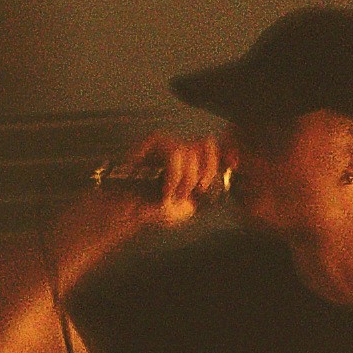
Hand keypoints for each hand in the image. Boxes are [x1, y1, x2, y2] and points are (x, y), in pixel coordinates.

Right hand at [70, 132, 235, 254]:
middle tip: (191, 193)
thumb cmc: (153, 209)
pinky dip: (174, 175)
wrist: (126, 210)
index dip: (222, 156)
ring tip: (172, 195)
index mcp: (191, 161)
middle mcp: (181, 148)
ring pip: (189, 151)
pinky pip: (175, 152)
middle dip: (202, 174)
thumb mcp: (188, 206)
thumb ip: (206, 191)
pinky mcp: (152, 142)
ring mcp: (166, 143)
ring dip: (185, 180)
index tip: (226, 170)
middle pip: (206, 144)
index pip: (214, 147)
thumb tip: (223, 174)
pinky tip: (166, 190)